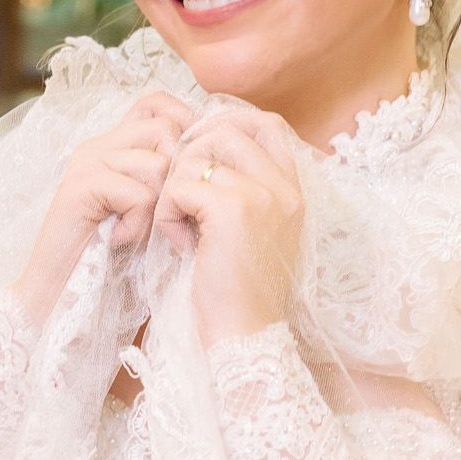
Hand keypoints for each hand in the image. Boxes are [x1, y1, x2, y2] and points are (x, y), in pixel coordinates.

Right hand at [11, 89, 196, 325]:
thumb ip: (166, 180)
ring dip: (157, 208)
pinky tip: (120, 238)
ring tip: (136, 230)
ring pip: (157, 165)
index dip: (183, 122)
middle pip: (165, 130)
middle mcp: (98, 145)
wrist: (60, 292)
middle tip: (162, 213)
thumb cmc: (110, 258)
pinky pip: (137, 194)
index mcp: (114, 144)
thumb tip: (207, 158)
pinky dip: (138, 224)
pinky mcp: (81, 187)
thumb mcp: (147, 211)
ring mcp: (87, 163)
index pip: (155, 102)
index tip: (191, 166)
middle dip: (176, 176)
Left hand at [151, 103, 305, 344]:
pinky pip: (180, 187)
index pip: (268, 124)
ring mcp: (262, 195)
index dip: (227, 124)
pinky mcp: (233, 209)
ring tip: (182, 228)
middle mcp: (283, 187)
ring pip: (196, 157)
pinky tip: (180, 245)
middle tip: (183, 199)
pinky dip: (168, 214)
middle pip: (225, 130)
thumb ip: (246, 191)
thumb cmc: (241, 292)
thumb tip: (203, 152)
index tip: (200, 153)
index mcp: (292, 190)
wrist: (246, 335)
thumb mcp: (255, 233)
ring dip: (175, 190)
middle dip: (190, 157)